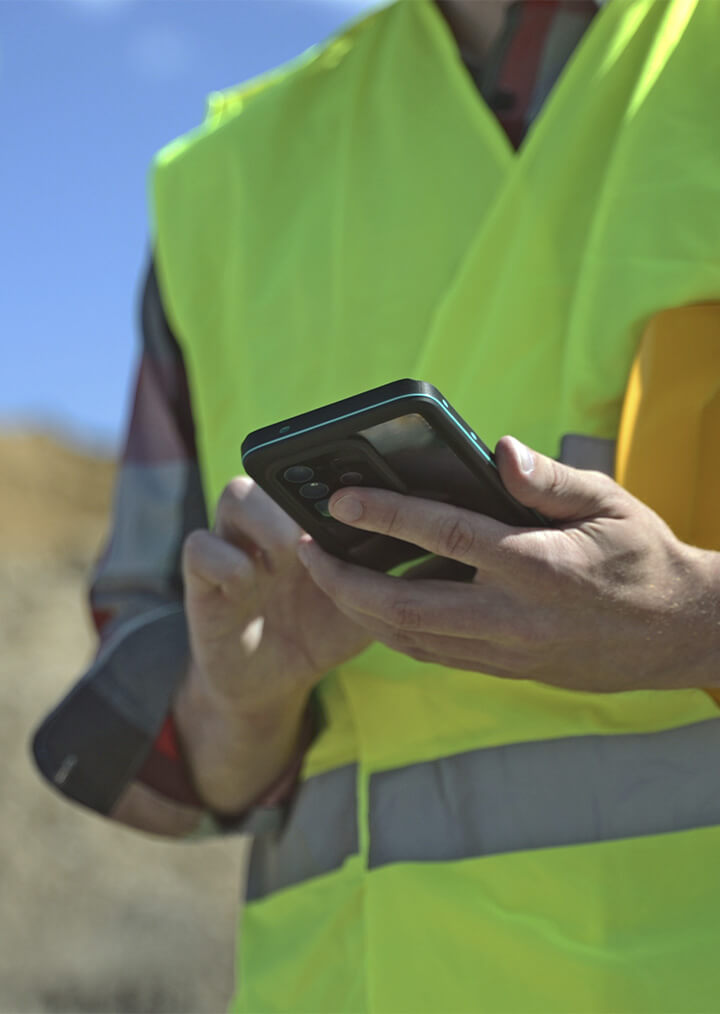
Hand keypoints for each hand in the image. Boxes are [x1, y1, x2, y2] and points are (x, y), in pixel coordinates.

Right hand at [182, 477, 370, 714]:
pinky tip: (250, 588)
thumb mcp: (367, 601)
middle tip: (324, 533)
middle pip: (273, 470)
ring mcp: (233, 547)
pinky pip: (200, 547)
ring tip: (289, 558)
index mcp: (308, 520)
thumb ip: (388, 571)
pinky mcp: (201, 579)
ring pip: (234, 493)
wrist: (275, 682)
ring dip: (268, 523)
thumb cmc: (325, 631)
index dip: (335, 475)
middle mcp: (268, 524)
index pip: (314, 471)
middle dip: (301, 495)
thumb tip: (432, 543)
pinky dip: (228, 563)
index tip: (361, 499)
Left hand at [297, 437, 719, 692]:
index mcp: (536, 564)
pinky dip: (392, 629)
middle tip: (306, 547)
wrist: (676, 634)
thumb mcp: (610, 502)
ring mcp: (504, 651)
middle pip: (401, 605)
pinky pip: (432, 653)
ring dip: (356, 607)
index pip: (443, 535)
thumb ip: (549, 478)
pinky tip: (374, 602)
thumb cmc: (643, 557)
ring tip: (326, 572)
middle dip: (341, 577)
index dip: (385, 514)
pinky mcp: (504, 670)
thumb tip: (498, 450)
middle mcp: (511, 615)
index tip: (340, 498)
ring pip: (407, 639)